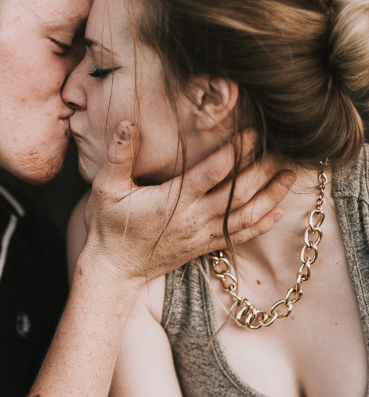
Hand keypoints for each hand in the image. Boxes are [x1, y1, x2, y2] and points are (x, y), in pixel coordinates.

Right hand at [82, 121, 294, 282]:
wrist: (113, 271)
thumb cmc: (108, 228)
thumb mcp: (105, 189)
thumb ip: (118, 157)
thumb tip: (126, 124)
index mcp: (174, 201)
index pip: (213, 172)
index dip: (236, 151)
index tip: (254, 132)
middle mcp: (194, 218)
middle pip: (239, 193)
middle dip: (263, 170)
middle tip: (283, 149)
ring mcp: (202, 235)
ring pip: (246, 215)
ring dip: (271, 195)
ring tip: (290, 175)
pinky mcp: (203, 247)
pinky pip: (239, 236)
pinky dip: (261, 224)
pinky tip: (277, 211)